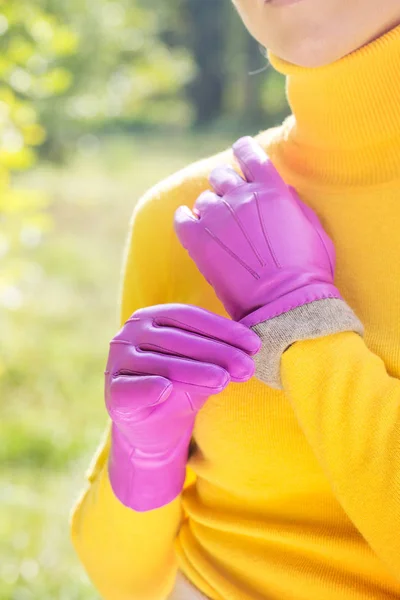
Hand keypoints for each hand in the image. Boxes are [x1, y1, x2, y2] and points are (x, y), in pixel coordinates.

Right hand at [105, 304, 259, 510]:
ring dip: (195, 371)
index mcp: (152, 317)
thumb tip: (248, 355)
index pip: (189, 317)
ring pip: (162, 363)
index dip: (223, 330)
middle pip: (179, 339)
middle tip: (246, 366)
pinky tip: (166, 390)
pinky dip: (149, 388)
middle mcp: (130, 332)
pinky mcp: (113, 392)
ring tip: (223, 380)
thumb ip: (219, 356)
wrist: (153, 427)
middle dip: (217, 353)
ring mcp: (118, 361)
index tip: (254, 345)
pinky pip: (132, 388)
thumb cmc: (181, 386)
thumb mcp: (204, 367)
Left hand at [174, 136, 340, 327]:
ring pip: (203, 200)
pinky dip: (185, 220)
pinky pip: (181, 219)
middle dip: (225, 187)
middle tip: (230, 206)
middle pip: (221, 176)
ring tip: (217, 229)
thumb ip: (294, 205)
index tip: (239, 151)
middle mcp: (242, 196)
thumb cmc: (308, 273)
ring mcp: (218, 217)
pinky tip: (191, 227)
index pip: (250, 155)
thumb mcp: (314, 230)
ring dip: (209, 210)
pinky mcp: (198, 240)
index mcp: (272, 190)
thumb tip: (283, 192)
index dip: (243, 150)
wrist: (285, 304)